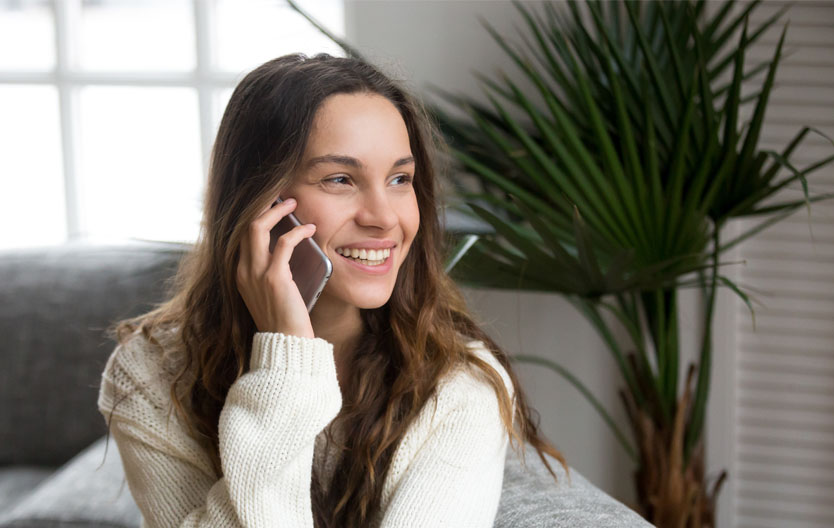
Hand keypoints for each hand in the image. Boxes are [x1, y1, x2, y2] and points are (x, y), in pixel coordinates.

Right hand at [236, 197, 316, 337]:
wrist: (286, 345)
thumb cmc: (283, 320)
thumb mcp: (269, 293)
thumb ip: (270, 272)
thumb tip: (286, 248)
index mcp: (240, 274)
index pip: (240, 236)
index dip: (255, 216)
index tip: (271, 205)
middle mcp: (242, 271)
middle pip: (244, 225)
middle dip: (262, 206)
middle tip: (282, 197)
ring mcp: (256, 274)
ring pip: (257, 227)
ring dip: (277, 210)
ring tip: (294, 203)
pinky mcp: (274, 278)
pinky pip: (284, 243)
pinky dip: (298, 232)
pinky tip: (310, 229)